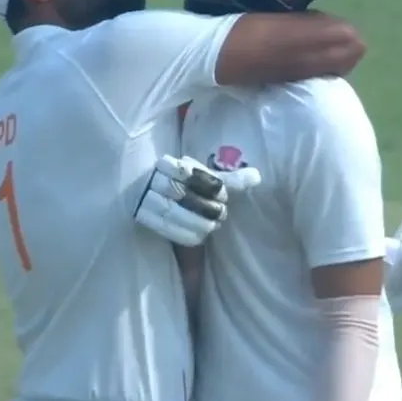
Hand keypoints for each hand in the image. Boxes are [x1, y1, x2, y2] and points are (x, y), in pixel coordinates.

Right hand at [134, 154, 260, 245]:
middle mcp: (154, 179)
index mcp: (168, 164)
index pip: (191, 173)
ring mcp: (146, 199)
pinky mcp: (143, 218)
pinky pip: (167, 229)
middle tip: (220, 212)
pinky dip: (187, 234)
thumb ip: (229, 179)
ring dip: (199, 222)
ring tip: (212, 225)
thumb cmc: (184, 186)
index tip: (222, 194)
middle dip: (207, 205)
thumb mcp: (203, 178)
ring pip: (175, 212)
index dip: (212, 186)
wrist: (147, 196)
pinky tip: (199, 236)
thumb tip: (257, 177)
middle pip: (183, 193)